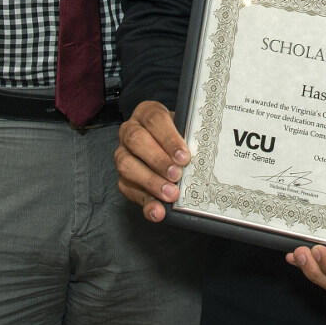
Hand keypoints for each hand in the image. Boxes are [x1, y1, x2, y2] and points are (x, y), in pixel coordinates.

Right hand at [114, 100, 189, 221]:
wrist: (168, 148)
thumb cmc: (179, 137)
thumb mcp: (186, 130)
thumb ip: (190, 138)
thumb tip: (202, 154)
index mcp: (147, 113)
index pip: (154, 120)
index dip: (169, 138)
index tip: (184, 156)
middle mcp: (130, 131)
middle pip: (136, 140)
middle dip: (158, 160)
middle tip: (177, 175)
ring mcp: (123, 154)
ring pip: (127, 165)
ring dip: (151, 182)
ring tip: (171, 194)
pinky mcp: (123, 178)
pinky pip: (129, 190)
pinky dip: (145, 202)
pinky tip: (158, 211)